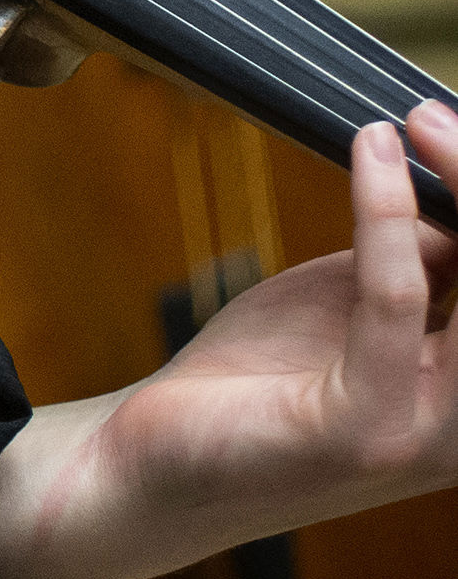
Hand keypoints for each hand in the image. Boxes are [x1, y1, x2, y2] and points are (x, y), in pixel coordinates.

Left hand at [0, 107, 457, 578]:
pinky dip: (387, 218)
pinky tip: (371, 157)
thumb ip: (421, 265)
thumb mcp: (356, 305)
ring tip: (411, 126)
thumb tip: (455, 195)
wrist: (152, 460)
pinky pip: (399, 303)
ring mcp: (432, 436)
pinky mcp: (366, 429)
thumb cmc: (257, 381)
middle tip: (435, 118)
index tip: (456, 132)